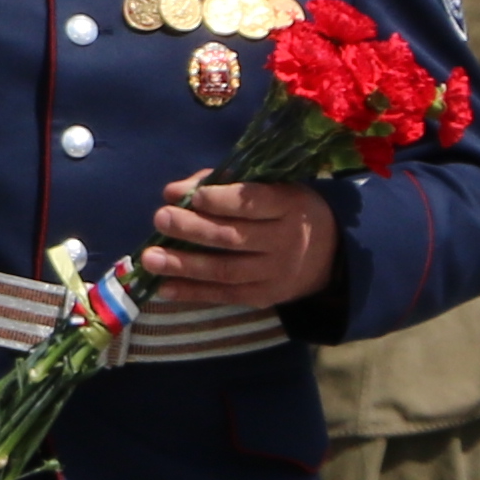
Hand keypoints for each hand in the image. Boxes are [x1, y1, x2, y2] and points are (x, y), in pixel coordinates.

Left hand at [143, 175, 340, 311]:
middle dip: (193, 229)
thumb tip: (175, 191)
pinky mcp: (265, 296)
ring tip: (150, 258)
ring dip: (184, 265)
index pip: (253, 202)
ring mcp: (275, 272)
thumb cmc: (285, 210)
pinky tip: (164, 287)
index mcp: (288, 204)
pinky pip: (226, 295)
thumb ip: (225, 183)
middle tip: (160, 218)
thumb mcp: (271, 187)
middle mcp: (285, 240)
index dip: (220, 200)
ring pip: (226, 270)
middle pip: (234, 237)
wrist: (330, 254)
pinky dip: (193, 292)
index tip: (188, 195)